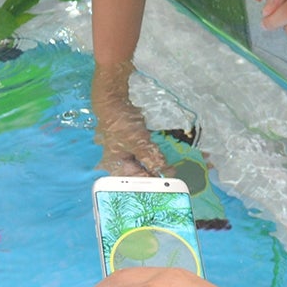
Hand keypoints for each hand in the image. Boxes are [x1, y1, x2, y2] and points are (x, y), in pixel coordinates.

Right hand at [91, 61, 169, 175]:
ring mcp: (125, 155)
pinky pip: (143, 157)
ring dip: (155, 168)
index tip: (168, 183)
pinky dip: (152, 159)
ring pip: (143, 166)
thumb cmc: (121, 125)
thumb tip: (164, 171)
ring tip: (170, 170)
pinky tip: (162, 161)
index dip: (152, 184)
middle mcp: (119, 164)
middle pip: (139, 176)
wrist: (113, 102)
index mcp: (116, 167)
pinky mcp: (131, 146)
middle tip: (172, 177)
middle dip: (155, 177)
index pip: (136, 182)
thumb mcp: (138, 142)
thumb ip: (151, 157)